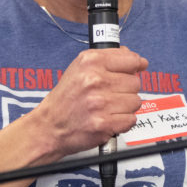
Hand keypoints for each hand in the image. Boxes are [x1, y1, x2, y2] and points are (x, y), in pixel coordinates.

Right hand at [28, 46, 146, 159]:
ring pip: (135, 101)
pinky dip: (123, 121)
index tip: (136, 69)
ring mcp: (100, 103)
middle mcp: (95, 80)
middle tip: (111, 95)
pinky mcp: (104, 124)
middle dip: (127, 89)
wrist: (50, 126)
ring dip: (125, 107)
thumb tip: (136, 60)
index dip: (135, 66)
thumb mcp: (80, 68)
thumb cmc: (66, 98)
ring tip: (108, 108)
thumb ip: (108, 59)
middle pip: (135, 82)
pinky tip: (109, 119)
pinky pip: (131, 119)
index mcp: (90, 62)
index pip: (131, 59)